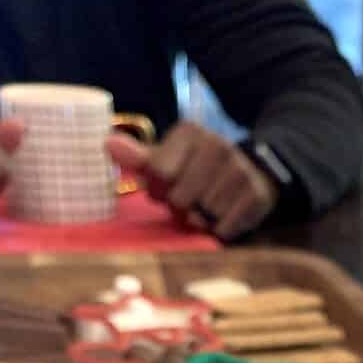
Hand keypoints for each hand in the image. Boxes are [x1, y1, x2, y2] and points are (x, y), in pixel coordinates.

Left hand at [108, 123, 277, 240]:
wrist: (253, 172)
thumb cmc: (198, 170)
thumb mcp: (168, 159)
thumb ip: (138, 158)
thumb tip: (107, 143)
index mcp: (189, 132)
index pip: (158, 174)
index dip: (160, 190)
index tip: (170, 186)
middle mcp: (217, 145)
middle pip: (180, 199)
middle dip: (181, 208)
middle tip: (190, 201)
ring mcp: (238, 170)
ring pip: (202, 216)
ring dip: (201, 220)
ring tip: (207, 208)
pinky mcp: (255, 194)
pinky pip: (224, 228)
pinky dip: (219, 230)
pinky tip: (223, 217)